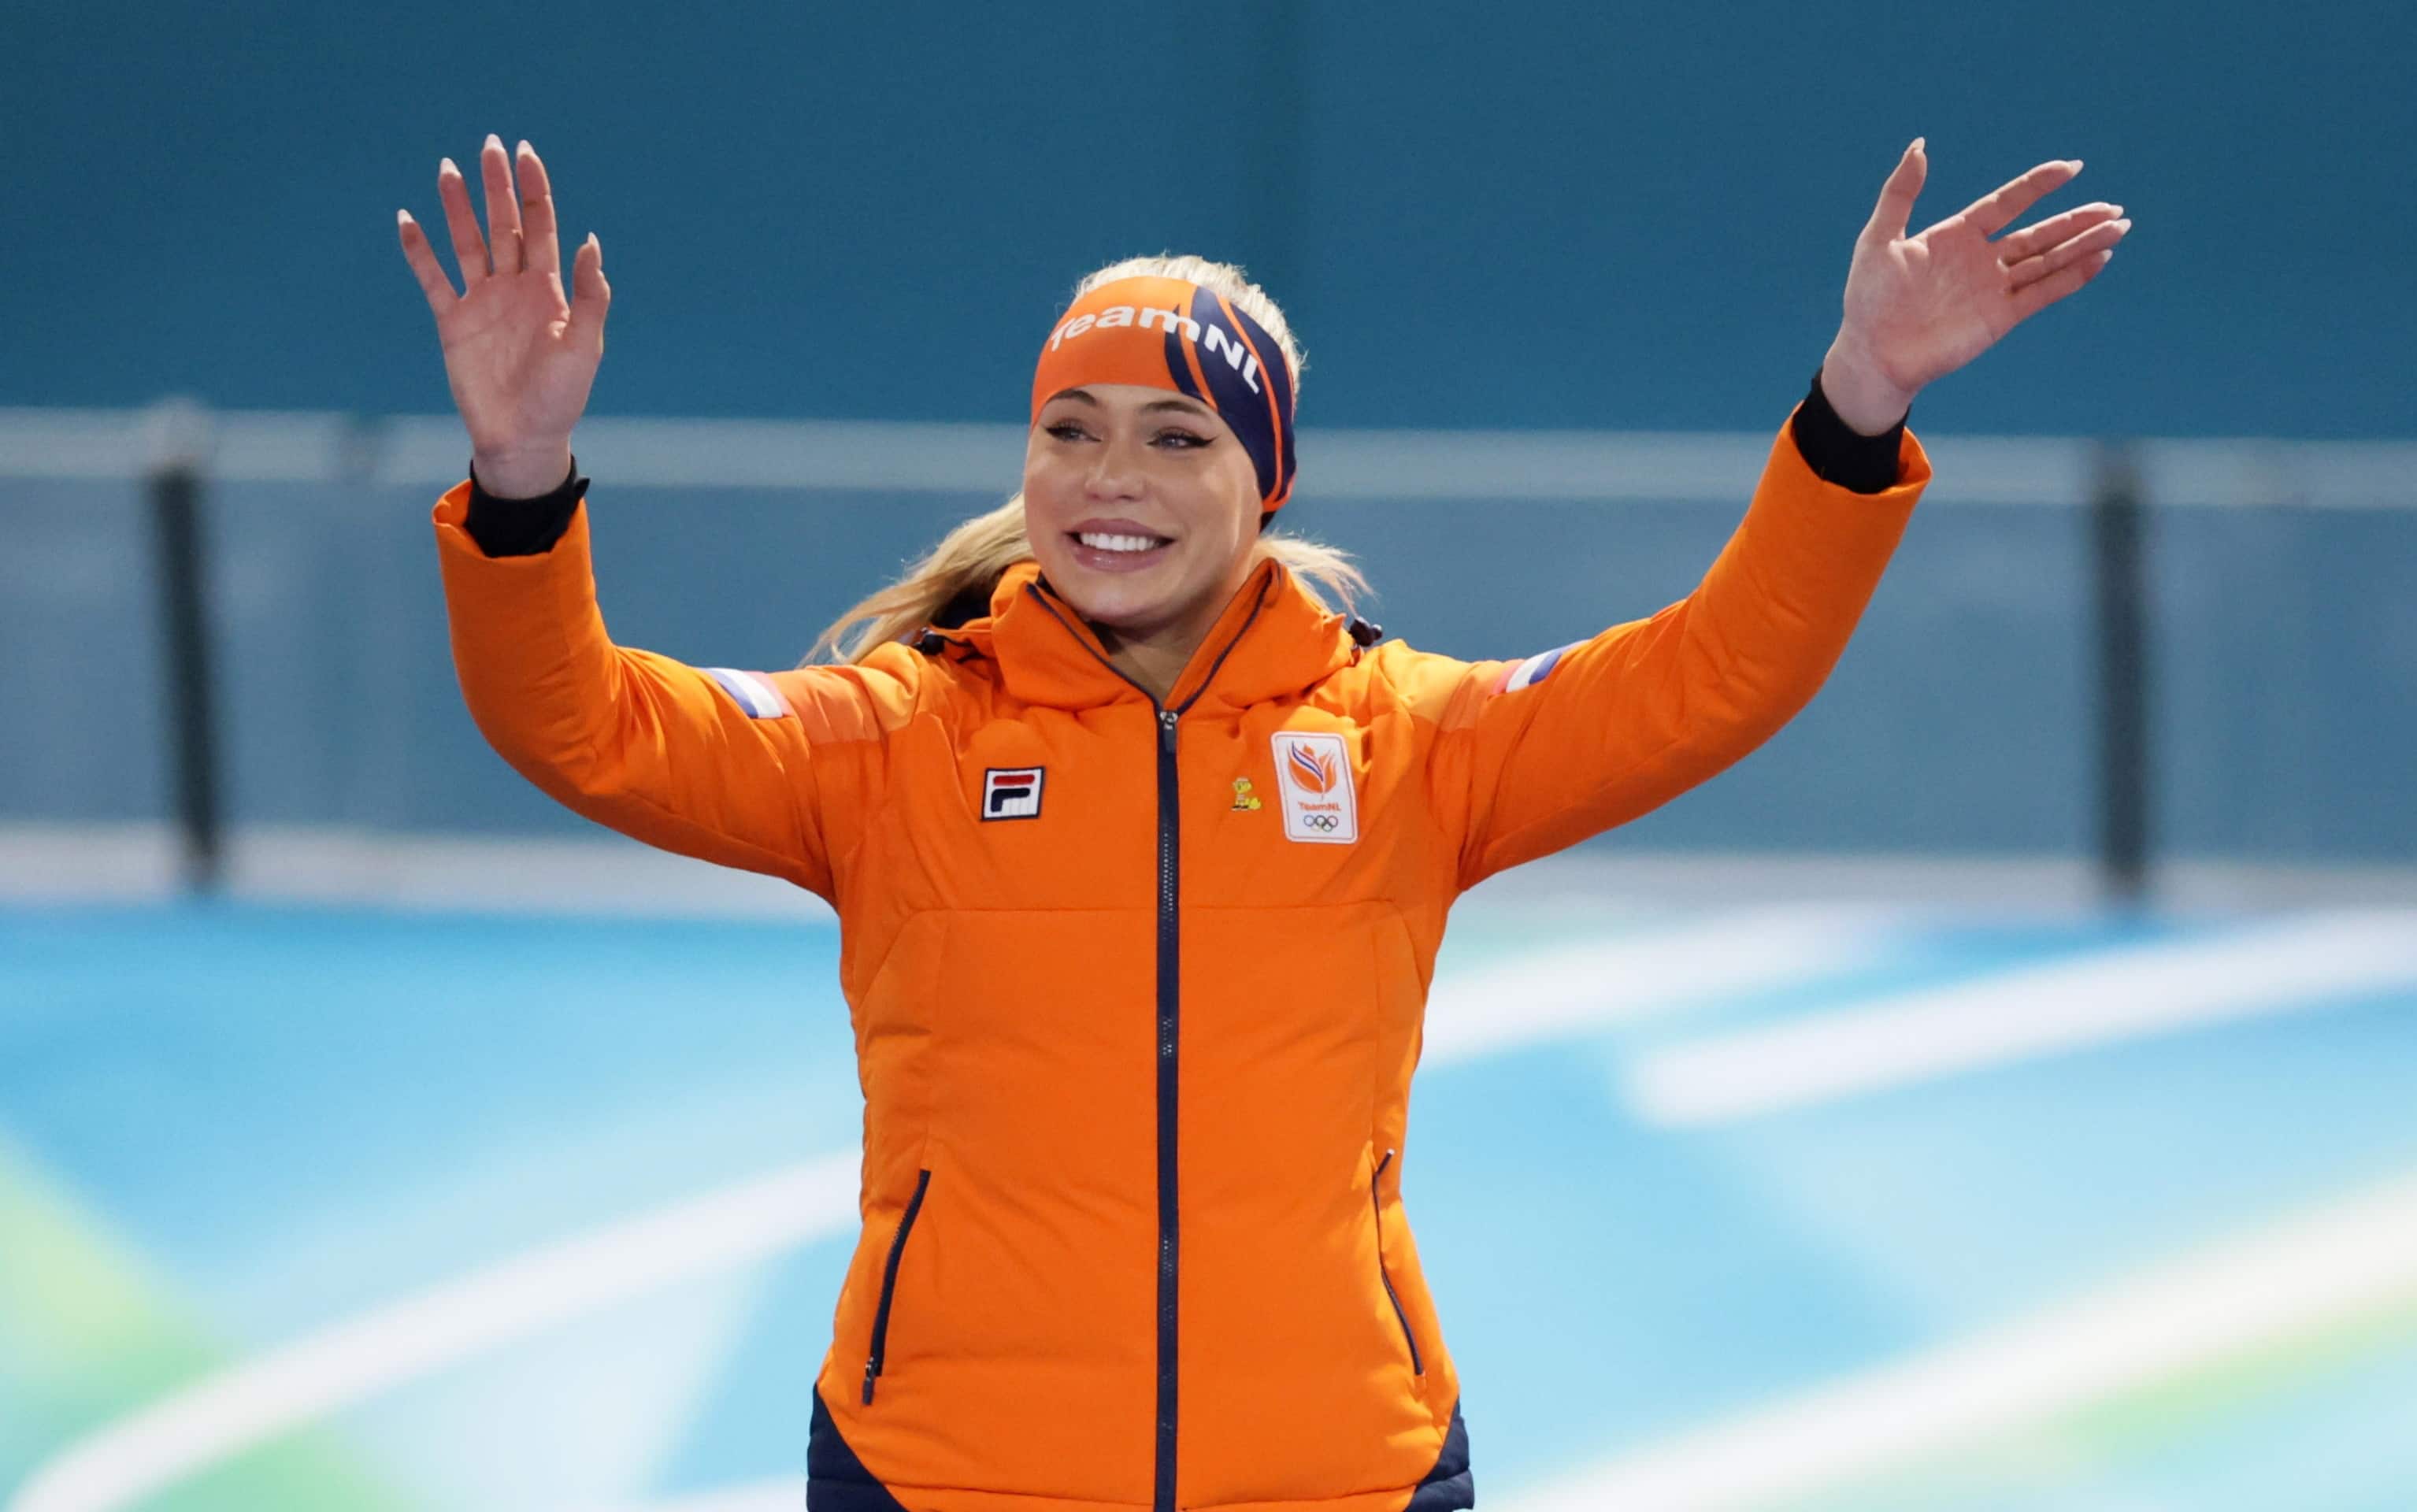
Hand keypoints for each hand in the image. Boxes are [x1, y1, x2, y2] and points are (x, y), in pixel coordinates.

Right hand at [396, 136, 609, 494]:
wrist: (523, 438)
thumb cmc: (561, 397)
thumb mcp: (584, 346)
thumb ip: (588, 295)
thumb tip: (588, 240)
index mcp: (549, 289)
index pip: (542, 226)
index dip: (534, 190)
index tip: (525, 153)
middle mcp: (514, 288)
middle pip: (504, 225)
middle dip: (496, 186)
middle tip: (488, 144)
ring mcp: (482, 302)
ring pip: (468, 243)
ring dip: (457, 208)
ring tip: (447, 170)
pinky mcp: (453, 322)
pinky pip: (432, 279)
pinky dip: (419, 252)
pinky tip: (407, 220)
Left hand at [1821, 139, 2130, 434]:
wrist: (1872, 353)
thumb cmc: (1869, 298)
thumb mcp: (1879, 238)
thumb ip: (1901, 192)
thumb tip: (1919, 145)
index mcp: (1956, 235)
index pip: (2007, 203)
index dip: (2037, 185)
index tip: (2071, 167)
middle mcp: (1981, 259)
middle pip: (2039, 234)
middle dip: (2077, 220)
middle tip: (2114, 207)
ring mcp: (1993, 288)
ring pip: (2048, 261)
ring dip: (2084, 245)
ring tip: (2119, 228)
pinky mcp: (1999, 318)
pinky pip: (2042, 293)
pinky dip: (2070, 278)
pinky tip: (2098, 260)